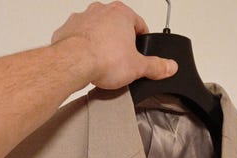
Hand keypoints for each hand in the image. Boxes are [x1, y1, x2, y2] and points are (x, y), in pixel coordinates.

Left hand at [51, 1, 177, 89]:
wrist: (73, 63)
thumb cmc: (102, 59)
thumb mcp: (138, 67)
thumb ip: (156, 67)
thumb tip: (169, 66)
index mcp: (122, 13)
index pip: (139, 25)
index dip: (142, 41)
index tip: (140, 51)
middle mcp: (101, 11)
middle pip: (116, 27)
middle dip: (120, 43)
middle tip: (122, 60)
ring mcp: (82, 19)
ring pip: (96, 30)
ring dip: (100, 44)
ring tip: (103, 63)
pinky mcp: (66, 30)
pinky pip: (78, 38)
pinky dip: (82, 48)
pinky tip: (86, 62)